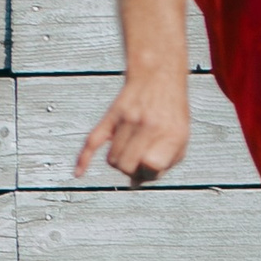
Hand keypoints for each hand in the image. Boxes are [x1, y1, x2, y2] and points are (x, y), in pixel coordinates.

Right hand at [73, 70, 191, 184]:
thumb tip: (136, 183)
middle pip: (127, 166)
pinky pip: (93, 140)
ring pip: (112, 158)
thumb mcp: (181, 138)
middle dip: (131, 171)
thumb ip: (166, 163)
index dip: (150, 172)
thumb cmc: (171, 113)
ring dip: (118, 161)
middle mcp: (148, 125)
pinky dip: (84, 158)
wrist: (159, 77)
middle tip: (138, 162)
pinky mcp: (112, 115)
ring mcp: (128, 119)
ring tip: (129, 151)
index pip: (152, 166)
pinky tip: (79, 172)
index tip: (152, 167)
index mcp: (170, 132)